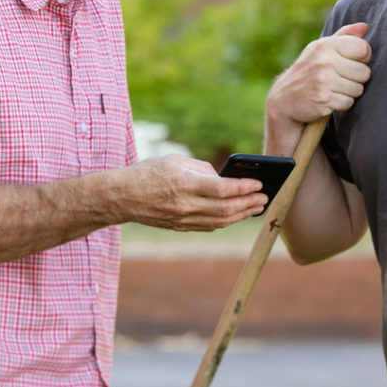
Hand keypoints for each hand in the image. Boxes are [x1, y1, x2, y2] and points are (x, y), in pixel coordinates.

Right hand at [113, 155, 267, 231]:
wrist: (122, 196)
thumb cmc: (148, 172)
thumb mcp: (175, 160)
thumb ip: (201, 168)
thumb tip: (223, 177)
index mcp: (185, 184)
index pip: (222, 189)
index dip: (243, 187)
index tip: (258, 183)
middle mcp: (185, 205)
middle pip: (226, 208)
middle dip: (249, 203)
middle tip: (264, 197)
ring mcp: (183, 219)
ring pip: (220, 221)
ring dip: (242, 215)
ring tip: (256, 207)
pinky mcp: (180, 226)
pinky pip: (209, 226)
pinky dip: (226, 221)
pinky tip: (237, 214)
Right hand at [267, 22, 370, 127]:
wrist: (285, 98)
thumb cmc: (309, 70)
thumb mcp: (322, 48)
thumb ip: (344, 36)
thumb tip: (365, 27)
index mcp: (326, 45)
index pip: (363, 48)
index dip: (363, 57)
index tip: (352, 61)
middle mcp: (325, 61)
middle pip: (364, 72)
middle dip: (357, 78)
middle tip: (341, 78)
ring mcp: (324, 80)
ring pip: (358, 89)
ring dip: (350, 92)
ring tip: (334, 88)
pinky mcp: (324, 99)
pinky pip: (349, 102)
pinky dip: (342, 103)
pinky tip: (330, 99)